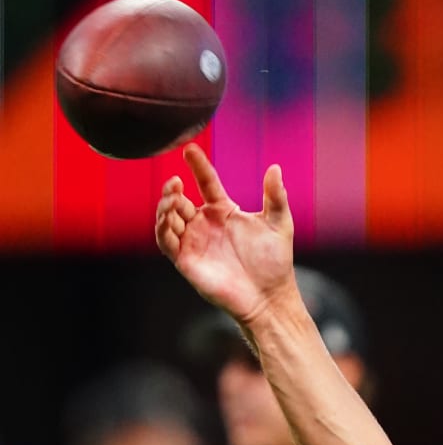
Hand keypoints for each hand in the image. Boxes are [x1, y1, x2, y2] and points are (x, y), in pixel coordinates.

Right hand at [155, 144, 296, 324]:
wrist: (270, 296)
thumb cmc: (275, 262)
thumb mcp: (278, 223)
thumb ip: (275, 196)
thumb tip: (275, 167)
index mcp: (224, 212)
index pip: (206, 182)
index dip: (198, 166)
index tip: (190, 149)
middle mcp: (205, 224)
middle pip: (179, 199)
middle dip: (173, 190)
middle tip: (176, 183)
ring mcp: (194, 241)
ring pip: (167, 218)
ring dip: (165, 206)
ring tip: (173, 199)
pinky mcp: (187, 261)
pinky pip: (166, 242)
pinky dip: (163, 229)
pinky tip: (169, 220)